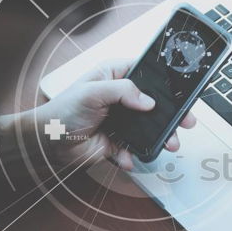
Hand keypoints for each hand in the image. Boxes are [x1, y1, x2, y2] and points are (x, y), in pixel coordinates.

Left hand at [0, 59, 196, 170]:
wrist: (46, 144)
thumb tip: (147, 100)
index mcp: (115, 76)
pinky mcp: (119, 141)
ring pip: (150, 128)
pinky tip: (128, 157)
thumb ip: (122, 91)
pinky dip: (134, 155)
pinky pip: (135, 148)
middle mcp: (122, 97)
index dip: (165, 82)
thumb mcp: (92, 92)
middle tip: (184, 122)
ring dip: (160, 138)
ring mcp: (123, 120)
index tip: (180, 92)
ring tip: (168, 144)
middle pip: (155, 103)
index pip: (147, 73)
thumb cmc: (61, 111)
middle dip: (170, 115)